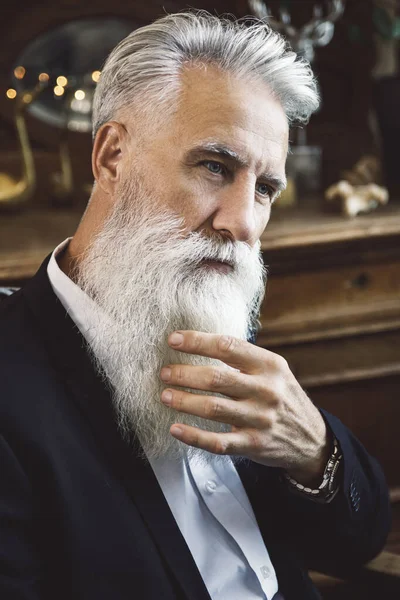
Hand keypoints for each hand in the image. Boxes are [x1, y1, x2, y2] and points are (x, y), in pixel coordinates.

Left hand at [160, 331, 330, 485]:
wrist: (311, 438)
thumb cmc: (282, 397)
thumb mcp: (273, 371)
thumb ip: (244, 358)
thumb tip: (199, 342)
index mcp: (269, 365)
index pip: (228, 346)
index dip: (197, 341)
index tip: (173, 340)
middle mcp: (266, 390)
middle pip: (216, 378)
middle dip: (184, 374)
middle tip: (165, 372)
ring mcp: (260, 418)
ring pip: (213, 408)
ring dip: (184, 401)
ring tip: (165, 395)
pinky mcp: (253, 444)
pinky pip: (218, 442)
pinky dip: (194, 436)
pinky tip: (176, 429)